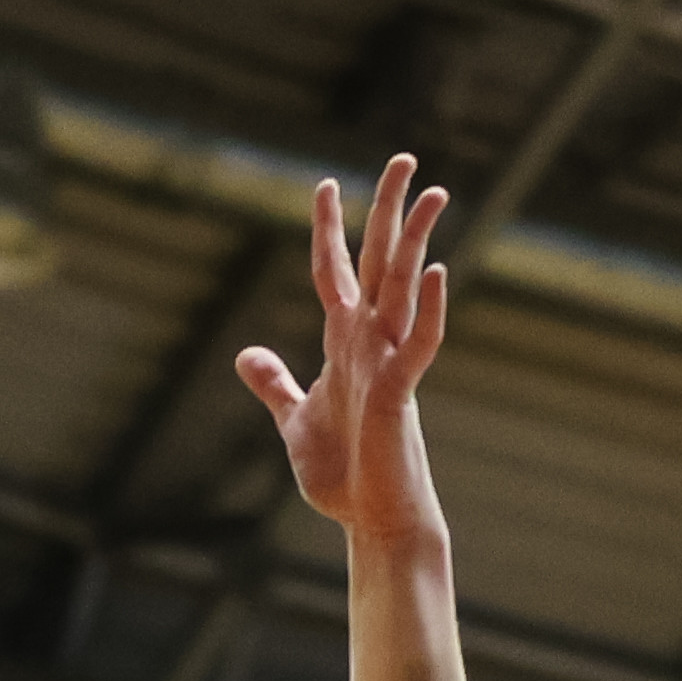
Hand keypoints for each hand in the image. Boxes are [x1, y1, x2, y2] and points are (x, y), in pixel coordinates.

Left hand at [236, 156, 455, 541]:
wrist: (372, 521)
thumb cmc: (343, 476)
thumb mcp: (294, 421)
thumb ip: (276, 384)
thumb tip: (247, 356)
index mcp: (343, 344)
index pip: (334, 272)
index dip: (328, 230)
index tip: (325, 185)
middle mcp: (370, 343)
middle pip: (378, 262)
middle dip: (387, 211)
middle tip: (403, 158)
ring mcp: (389, 364)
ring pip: (403, 290)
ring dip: (417, 242)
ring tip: (434, 194)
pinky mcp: (401, 395)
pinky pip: (418, 345)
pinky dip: (426, 310)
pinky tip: (435, 272)